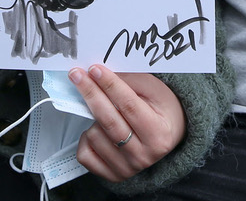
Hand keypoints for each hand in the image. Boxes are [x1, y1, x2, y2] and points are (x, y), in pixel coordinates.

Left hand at [68, 65, 185, 181]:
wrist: (168, 135)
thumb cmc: (161, 109)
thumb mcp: (154, 89)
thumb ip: (130, 80)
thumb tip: (100, 73)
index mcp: (158, 133)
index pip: (128, 105)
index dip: (109, 85)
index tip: (94, 69)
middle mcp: (143, 155)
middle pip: (109, 121)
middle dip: (91, 93)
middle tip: (77, 75)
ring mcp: (126, 168)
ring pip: (94, 136)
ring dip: (93, 118)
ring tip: (105, 112)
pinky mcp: (111, 175)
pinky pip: (85, 155)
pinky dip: (86, 139)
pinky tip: (97, 130)